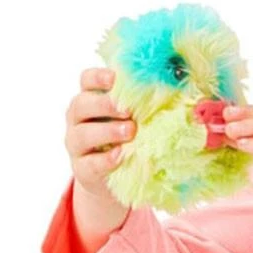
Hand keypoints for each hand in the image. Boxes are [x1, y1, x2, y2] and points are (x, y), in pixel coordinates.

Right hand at [64, 67, 134, 206]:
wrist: (113, 176)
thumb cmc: (128, 136)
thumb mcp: (134, 116)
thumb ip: (144, 102)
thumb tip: (175, 86)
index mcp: (91, 99)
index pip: (86, 80)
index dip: (98, 77)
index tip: (115, 79)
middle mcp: (79, 119)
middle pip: (81, 105)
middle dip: (105, 105)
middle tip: (128, 110)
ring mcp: (77, 145)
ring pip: (82, 134)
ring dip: (107, 131)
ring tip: (130, 131)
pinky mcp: (82, 169)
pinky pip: (89, 163)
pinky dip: (105, 160)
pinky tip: (120, 155)